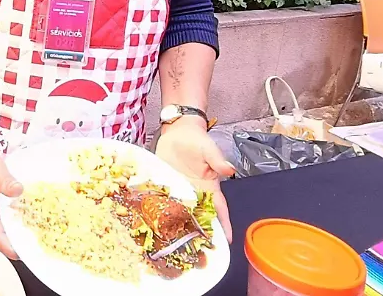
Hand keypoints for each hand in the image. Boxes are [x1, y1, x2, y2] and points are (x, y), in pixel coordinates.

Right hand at [0, 139, 23, 258]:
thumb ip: (7, 181)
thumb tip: (17, 191)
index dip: (8, 247)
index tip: (21, 254)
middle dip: (14, 247)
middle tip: (34, 252)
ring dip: (14, 240)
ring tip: (33, 244)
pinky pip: (1, 225)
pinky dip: (12, 230)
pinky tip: (26, 228)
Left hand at [153, 119, 235, 242]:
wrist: (178, 130)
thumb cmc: (197, 139)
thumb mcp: (209, 148)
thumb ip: (217, 160)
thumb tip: (229, 169)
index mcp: (209, 188)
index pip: (219, 210)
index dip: (223, 225)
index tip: (226, 242)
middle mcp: (194, 193)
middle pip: (199, 217)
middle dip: (199, 234)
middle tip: (198, 253)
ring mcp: (178, 191)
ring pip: (180, 213)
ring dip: (177, 227)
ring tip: (174, 246)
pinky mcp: (164, 186)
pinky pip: (162, 201)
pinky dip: (159, 212)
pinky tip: (153, 224)